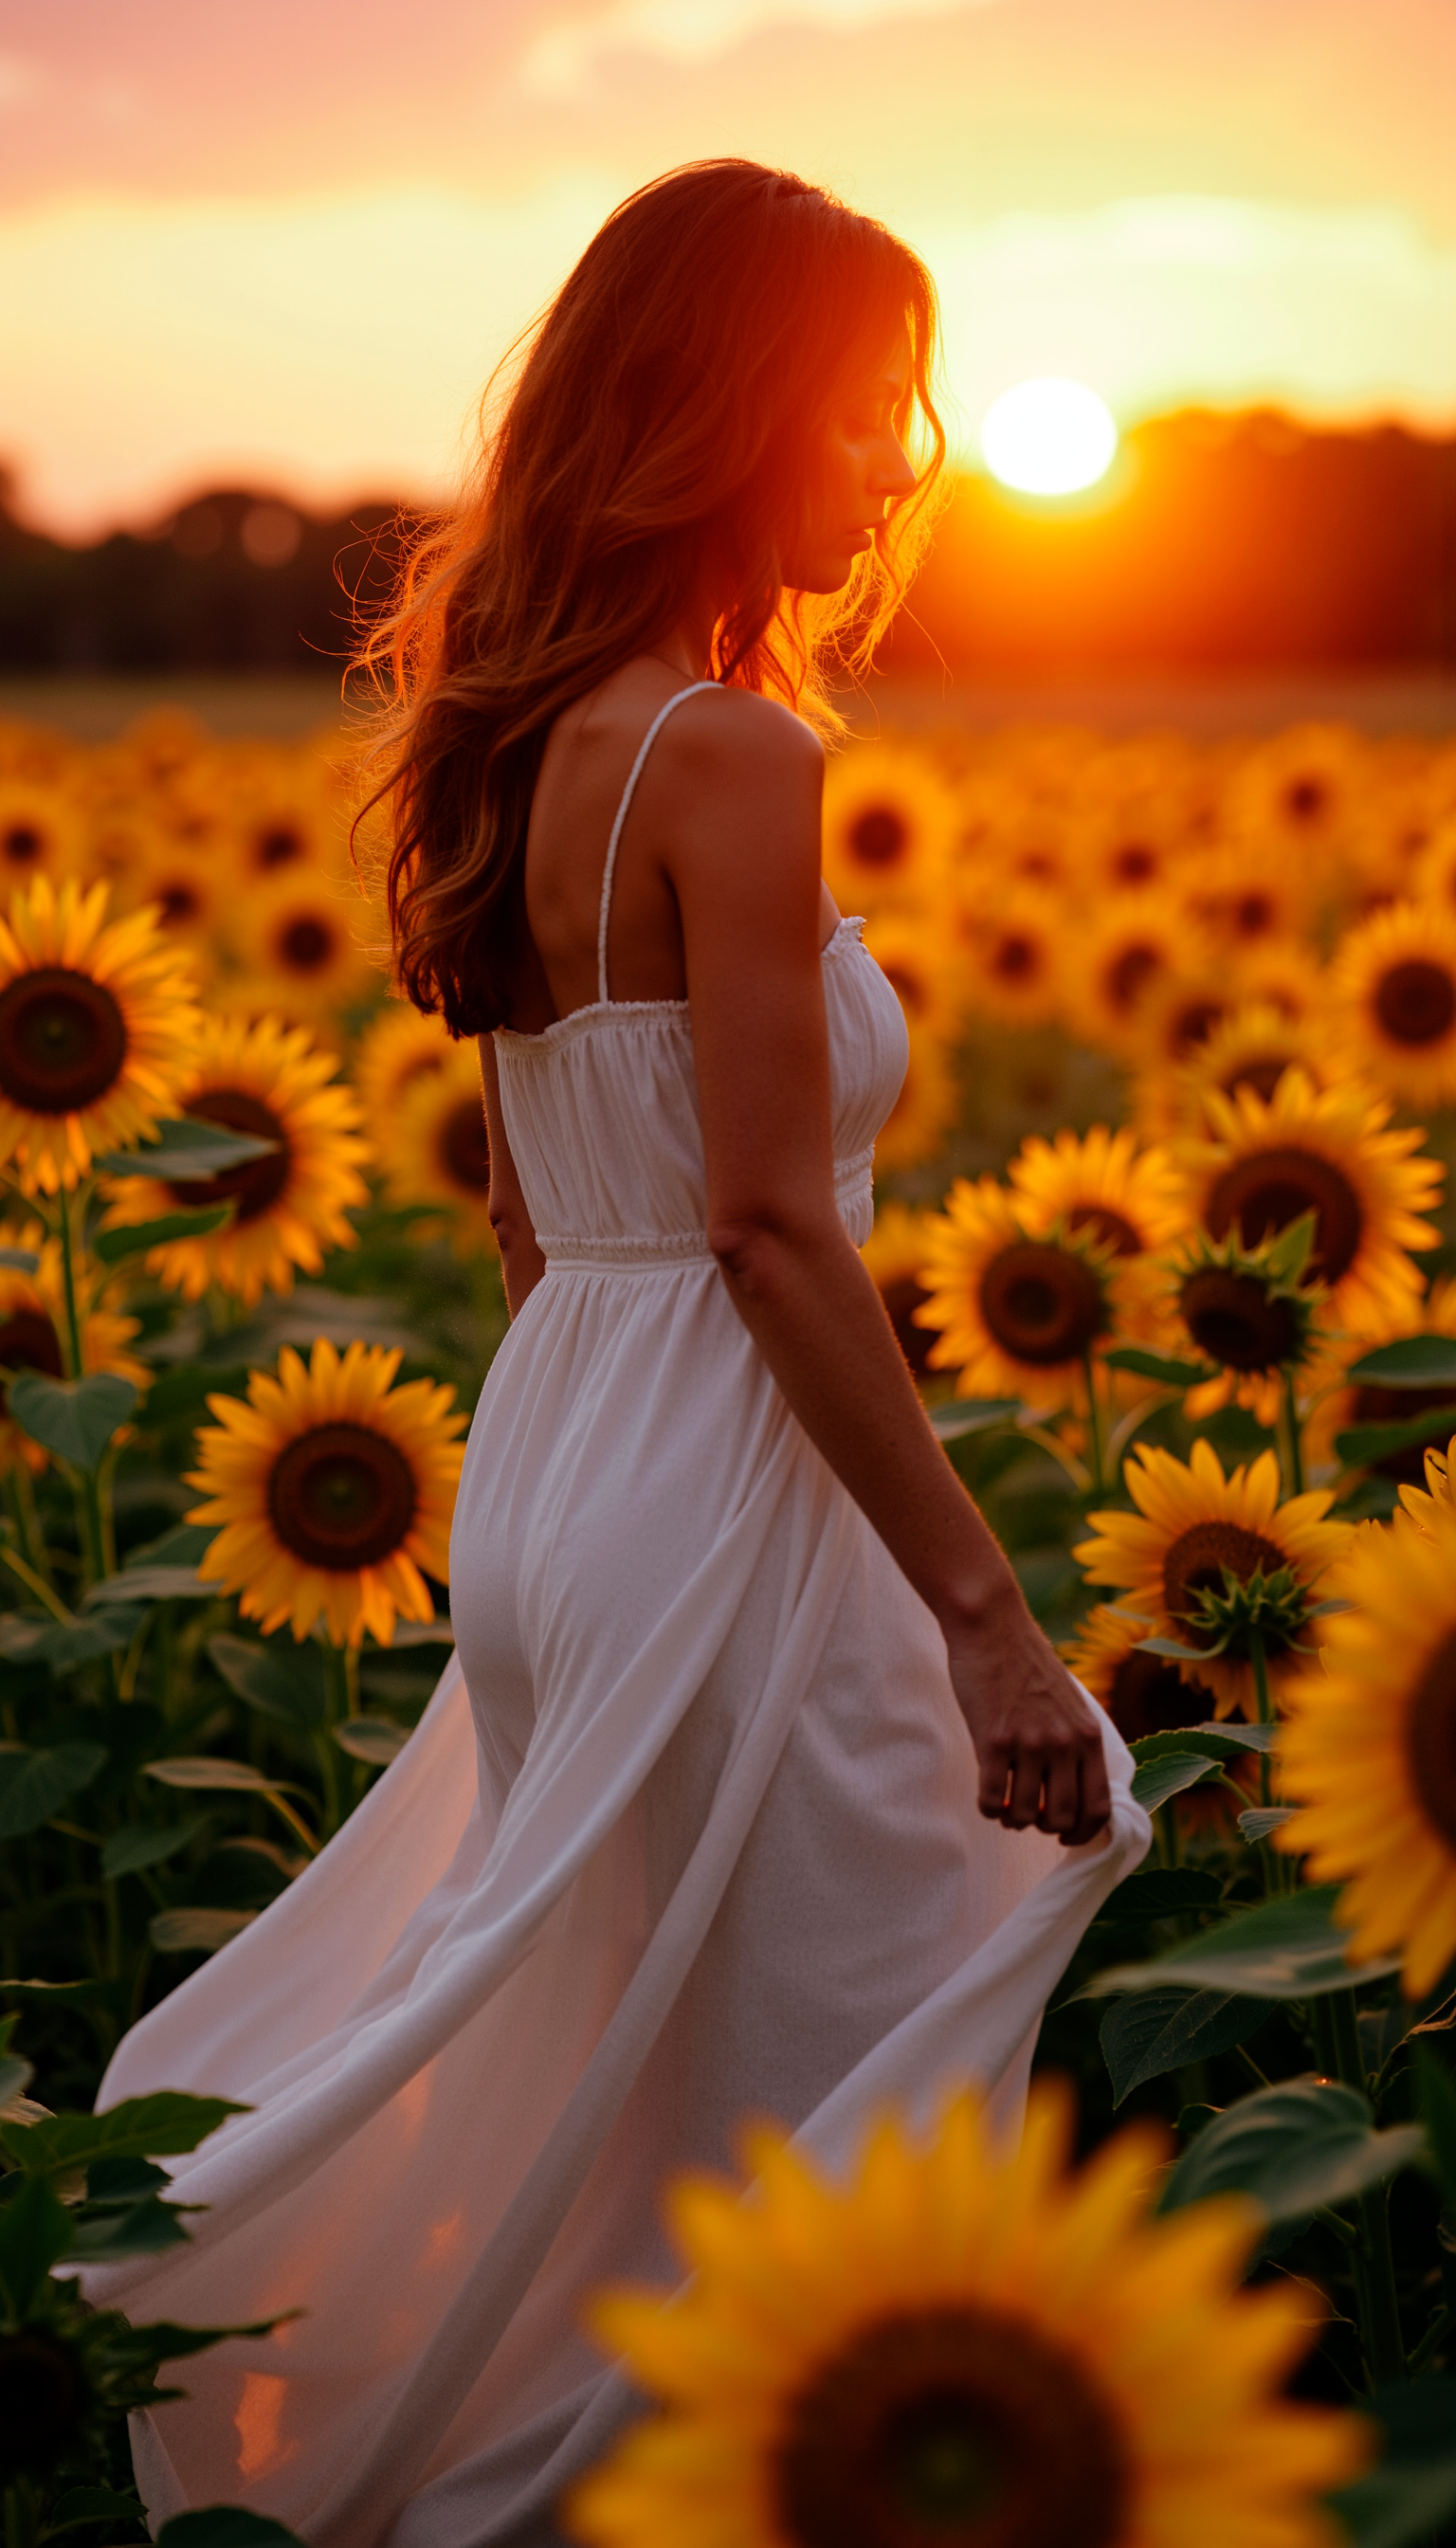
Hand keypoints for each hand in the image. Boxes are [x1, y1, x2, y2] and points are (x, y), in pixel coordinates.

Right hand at [944, 1604, 1112, 1847]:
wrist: (992, 1627)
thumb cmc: (1027, 1664)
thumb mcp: (1071, 1703)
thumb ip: (1077, 1742)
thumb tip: (1075, 1788)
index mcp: (1089, 1736)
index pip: (1099, 1807)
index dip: (1083, 1833)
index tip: (1065, 1836)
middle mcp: (1065, 1743)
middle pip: (1063, 1817)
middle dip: (1044, 1827)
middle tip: (1028, 1815)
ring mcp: (1030, 1743)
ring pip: (1025, 1815)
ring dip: (1013, 1819)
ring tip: (1005, 1805)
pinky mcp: (993, 1740)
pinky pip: (992, 1799)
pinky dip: (989, 1808)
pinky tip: (986, 1794)